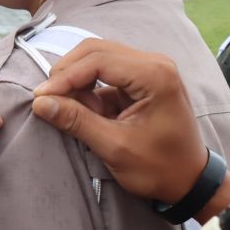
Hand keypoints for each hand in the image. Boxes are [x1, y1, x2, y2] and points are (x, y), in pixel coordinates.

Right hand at [31, 40, 208, 204]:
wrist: (189, 180)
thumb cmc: (159, 168)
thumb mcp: (115, 147)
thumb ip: (77, 121)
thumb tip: (39, 103)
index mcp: (155, 76)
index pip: (97, 60)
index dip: (64, 77)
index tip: (40, 99)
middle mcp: (154, 63)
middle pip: (94, 50)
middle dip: (66, 73)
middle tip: (47, 100)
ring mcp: (148, 69)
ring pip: (96, 57)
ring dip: (75, 79)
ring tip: (67, 108)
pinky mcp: (140, 79)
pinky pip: (104, 71)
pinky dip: (86, 86)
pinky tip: (84, 109)